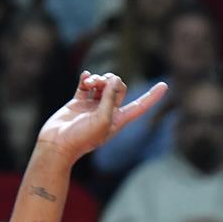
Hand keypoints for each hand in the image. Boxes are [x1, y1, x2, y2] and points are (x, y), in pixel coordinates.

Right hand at [36, 72, 167, 162]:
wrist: (57, 144)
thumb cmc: (82, 137)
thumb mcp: (102, 119)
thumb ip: (109, 98)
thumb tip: (114, 78)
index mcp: (118, 120)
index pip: (141, 106)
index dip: (152, 96)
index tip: (165, 84)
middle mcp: (107, 113)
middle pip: (118, 88)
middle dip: (112, 81)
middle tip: (101, 83)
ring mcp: (92, 107)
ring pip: (102, 84)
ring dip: (98, 79)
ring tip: (90, 83)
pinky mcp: (77, 103)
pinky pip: (85, 85)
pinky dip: (86, 78)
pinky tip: (85, 77)